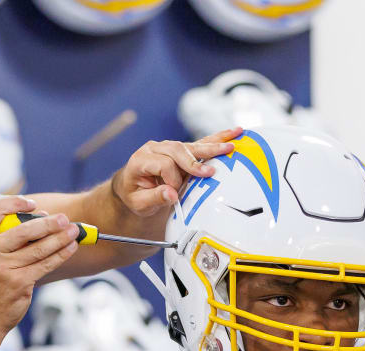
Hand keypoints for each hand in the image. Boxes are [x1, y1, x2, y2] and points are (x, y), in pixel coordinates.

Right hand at [0, 195, 79, 334]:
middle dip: (48, 223)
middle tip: (64, 219)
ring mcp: (4, 268)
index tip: (33, 204)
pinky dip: (60, 255)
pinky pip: (45, 264)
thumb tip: (42, 219)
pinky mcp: (19, 282)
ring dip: (60, 238)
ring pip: (38, 248)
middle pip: (23, 229)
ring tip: (74, 232)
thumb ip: (7, 239)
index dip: (14, 203)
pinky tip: (70, 248)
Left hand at [111, 127, 241, 217]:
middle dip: (194, 162)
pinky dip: (216, 139)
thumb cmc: (134, 195)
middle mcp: (154, 148)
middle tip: (210, 173)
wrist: (131, 186)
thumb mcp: (138, 202)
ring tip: (231, 146)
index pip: (162, 164)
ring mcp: (167, 146)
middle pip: (177, 149)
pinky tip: (233, 134)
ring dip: (212, 146)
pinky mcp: (180, 149)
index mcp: (140, 159)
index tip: (175, 193)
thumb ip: (154, 198)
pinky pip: (199, 143)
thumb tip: (171, 195)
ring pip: (191, 145)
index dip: (172, 179)